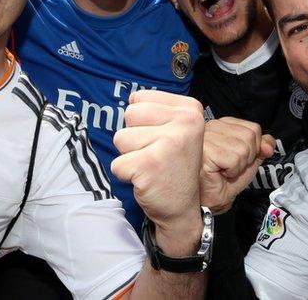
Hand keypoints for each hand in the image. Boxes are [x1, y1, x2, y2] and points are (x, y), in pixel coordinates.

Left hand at [111, 90, 204, 252]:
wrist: (181, 208)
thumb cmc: (172, 166)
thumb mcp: (175, 129)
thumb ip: (155, 110)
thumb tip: (130, 100)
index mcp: (190, 109)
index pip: (140, 98)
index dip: (143, 121)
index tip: (161, 139)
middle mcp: (185, 123)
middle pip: (129, 115)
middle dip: (134, 137)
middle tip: (153, 154)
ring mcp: (169, 144)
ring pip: (120, 138)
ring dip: (129, 155)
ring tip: (150, 166)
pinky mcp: (150, 165)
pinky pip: (117, 164)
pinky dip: (125, 175)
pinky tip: (146, 179)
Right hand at [201, 117, 275, 213]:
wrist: (212, 199)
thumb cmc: (225, 180)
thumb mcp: (249, 160)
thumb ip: (261, 147)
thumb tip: (269, 144)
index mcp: (223, 124)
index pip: (254, 128)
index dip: (254, 148)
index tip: (241, 158)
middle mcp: (213, 126)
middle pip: (250, 136)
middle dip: (247, 157)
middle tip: (231, 165)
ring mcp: (206, 136)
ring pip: (242, 149)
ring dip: (238, 166)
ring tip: (224, 169)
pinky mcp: (204, 150)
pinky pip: (233, 159)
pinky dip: (231, 171)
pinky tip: (219, 172)